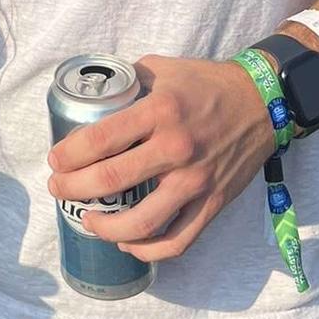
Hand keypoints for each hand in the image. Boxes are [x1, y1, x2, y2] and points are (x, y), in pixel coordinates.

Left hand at [46, 55, 273, 262]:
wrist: (262, 102)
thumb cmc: (206, 83)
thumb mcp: (161, 68)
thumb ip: (128, 83)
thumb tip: (94, 96)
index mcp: (159, 110)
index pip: (101, 139)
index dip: (69, 155)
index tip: (55, 160)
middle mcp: (176, 148)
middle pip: (112, 180)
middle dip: (73, 188)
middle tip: (57, 187)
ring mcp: (196, 181)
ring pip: (142, 222)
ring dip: (105, 227)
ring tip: (87, 219)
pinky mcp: (213, 203)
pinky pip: (178, 241)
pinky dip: (148, 250)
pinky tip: (126, 242)